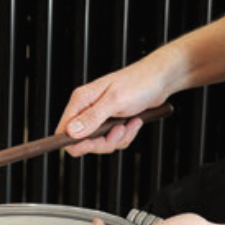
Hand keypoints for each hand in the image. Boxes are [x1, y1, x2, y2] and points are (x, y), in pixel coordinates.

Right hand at [56, 58, 172, 157]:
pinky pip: (113, 139)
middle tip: (118, 131)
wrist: (160, 80)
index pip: (64, 129)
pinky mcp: (112, 121)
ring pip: (100, 142)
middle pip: (82, 140)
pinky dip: (126, 135)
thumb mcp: (115, 101)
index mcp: (82, 100)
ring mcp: (100, 115)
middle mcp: (88, 108)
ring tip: (129, 124)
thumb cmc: (139, 83)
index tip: (91, 145)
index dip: (74, 142)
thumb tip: (71, 132)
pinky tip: (134, 122)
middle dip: (103, 142)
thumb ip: (92, 118)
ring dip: (117, 138)